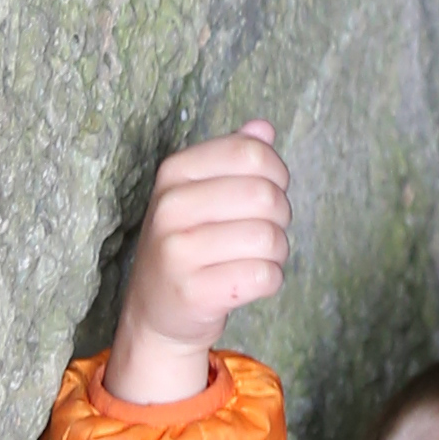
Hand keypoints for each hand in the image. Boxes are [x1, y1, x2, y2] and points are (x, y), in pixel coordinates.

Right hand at [108, 125, 291, 405]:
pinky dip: (270, 281)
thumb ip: (234, 157)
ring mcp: (177, 252)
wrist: (158, 311)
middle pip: (266, 195)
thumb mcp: (202, 192)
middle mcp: (170, 207)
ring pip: (270, 238)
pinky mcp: (193, 293)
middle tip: (262, 231)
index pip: (252, 153)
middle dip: (280, 216)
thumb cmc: (190, 243)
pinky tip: (247, 282)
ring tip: (253, 258)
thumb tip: (263, 128)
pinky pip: (265, 276)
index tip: (267, 191)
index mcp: (174, 172)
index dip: (276, 173)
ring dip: (277, 252)